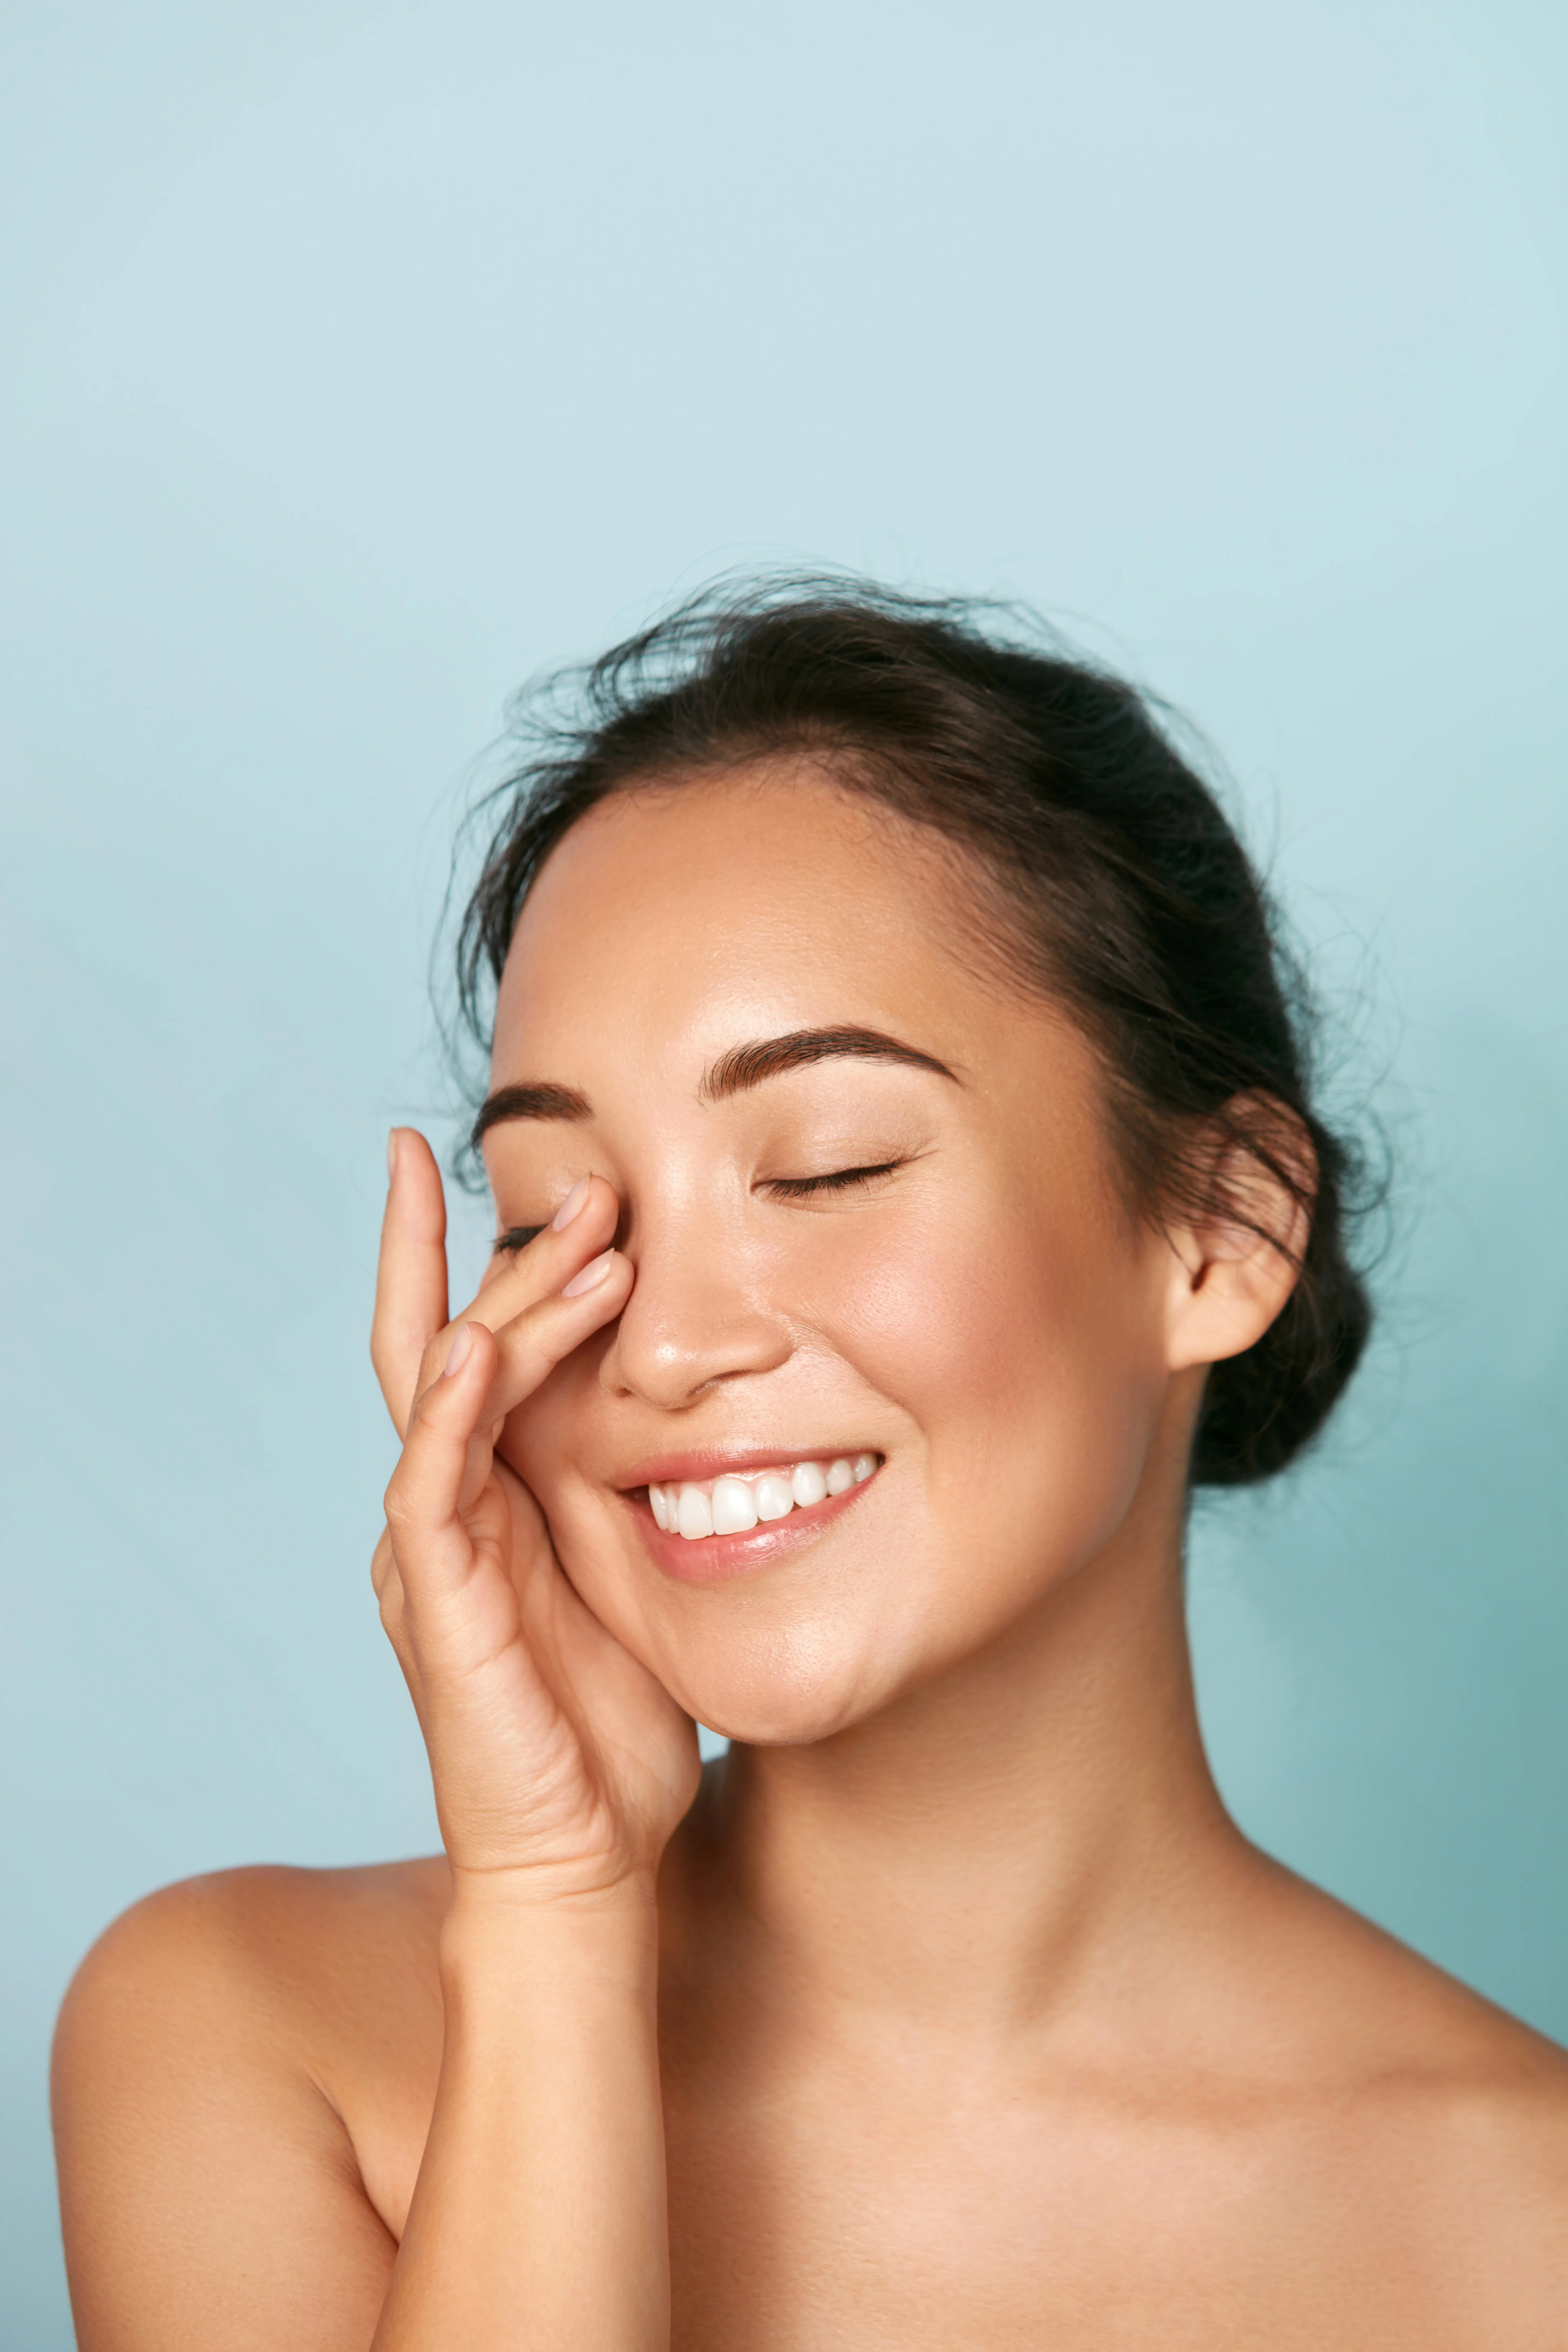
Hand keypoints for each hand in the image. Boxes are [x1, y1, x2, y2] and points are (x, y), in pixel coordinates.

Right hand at [369, 1129, 700, 1903]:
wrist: (585, 1856)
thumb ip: (624, 1497)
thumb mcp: (628, 1577)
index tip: (492, 1168)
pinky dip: (452, 1407)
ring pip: (447, 1389)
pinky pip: (431, 1482)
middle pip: (445, 1342)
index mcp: (488, 1499)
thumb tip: (691, 1413)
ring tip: (585, 1230)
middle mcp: (445, 1507)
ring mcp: (432, 1549)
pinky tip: (478, 1345)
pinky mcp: (437, 1599)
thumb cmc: (610, 1727)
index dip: (468, 1257)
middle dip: (498, 1249)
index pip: (465, 1349)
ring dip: (511, 1301)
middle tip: (575, 1172)